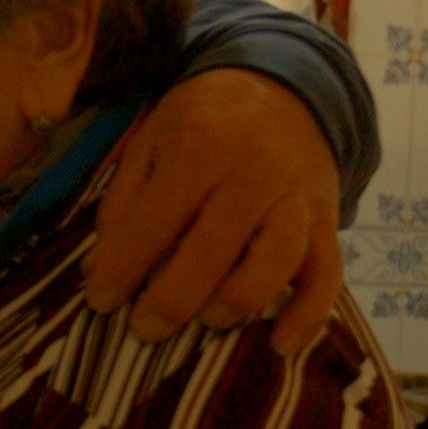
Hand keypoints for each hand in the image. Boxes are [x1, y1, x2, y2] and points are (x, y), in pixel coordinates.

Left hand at [86, 70, 347, 354]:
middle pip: (214, 248)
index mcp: (202, 146)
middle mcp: (255, 172)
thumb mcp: (154, 136)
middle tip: (145, 330)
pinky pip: (327, 274)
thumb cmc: (206, 118)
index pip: (154, 220)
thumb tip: (102, 268)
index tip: (100, 302)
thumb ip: (126, 199)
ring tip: (209, 324)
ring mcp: (296, 198)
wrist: (285, 82)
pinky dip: (309, 315)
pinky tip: (280, 345)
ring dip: (240, 301)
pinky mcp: (327, 219)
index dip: (122, 267)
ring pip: (277, 260)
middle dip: (173, 298)